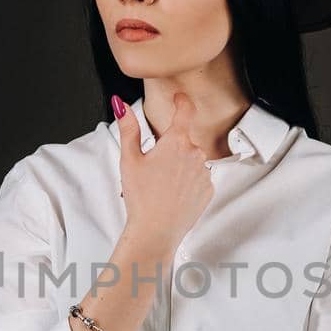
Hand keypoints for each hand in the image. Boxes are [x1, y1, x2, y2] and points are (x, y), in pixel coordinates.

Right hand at [115, 92, 213, 255]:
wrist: (156, 231)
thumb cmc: (141, 198)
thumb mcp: (129, 159)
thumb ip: (128, 128)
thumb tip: (122, 105)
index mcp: (176, 142)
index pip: (185, 111)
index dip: (181, 101)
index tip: (179, 98)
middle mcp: (195, 154)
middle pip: (184, 141)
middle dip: (171, 148)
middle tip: (153, 167)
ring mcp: (204, 172)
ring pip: (191, 160)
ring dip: (179, 166)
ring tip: (161, 185)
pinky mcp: (209, 189)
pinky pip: (198, 178)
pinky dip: (187, 182)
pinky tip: (173, 194)